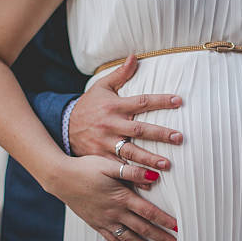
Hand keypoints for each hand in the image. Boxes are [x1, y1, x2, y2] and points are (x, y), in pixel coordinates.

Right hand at [48, 155, 177, 240]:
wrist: (61, 178)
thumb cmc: (85, 168)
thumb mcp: (110, 166)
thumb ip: (132, 172)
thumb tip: (154, 175)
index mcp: (121, 197)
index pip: (148, 212)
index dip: (164, 221)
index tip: (177, 228)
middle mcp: (114, 212)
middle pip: (142, 229)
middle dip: (160, 238)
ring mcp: (105, 220)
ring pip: (130, 238)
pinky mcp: (96, 224)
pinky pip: (114, 240)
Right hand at [70, 55, 183, 174]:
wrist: (62, 125)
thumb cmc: (88, 105)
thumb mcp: (101, 87)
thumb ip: (120, 74)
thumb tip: (134, 56)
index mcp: (115, 106)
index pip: (141, 101)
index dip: (160, 100)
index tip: (178, 101)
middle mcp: (112, 125)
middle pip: (139, 129)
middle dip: (160, 134)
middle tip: (179, 138)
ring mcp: (106, 143)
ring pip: (130, 152)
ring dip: (149, 159)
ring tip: (167, 165)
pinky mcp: (101, 158)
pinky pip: (119, 169)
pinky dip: (133, 176)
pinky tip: (149, 183)